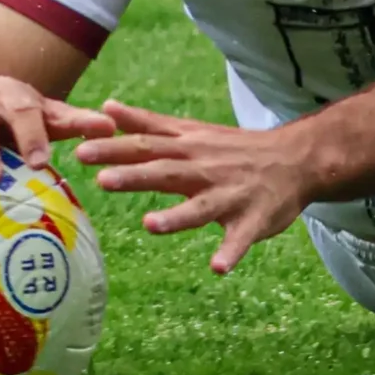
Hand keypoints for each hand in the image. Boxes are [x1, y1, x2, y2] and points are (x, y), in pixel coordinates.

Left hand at [74, 99, 316, 274]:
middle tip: (101, 179)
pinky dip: (230, 252)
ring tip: (150, 225)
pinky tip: (217, 267)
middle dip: (135, 175)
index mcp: (188, 148)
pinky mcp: (252, 221)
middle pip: (166, 171)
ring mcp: (230, 195)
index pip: (146, 144)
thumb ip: (148, 122)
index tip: (79, 147)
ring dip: (176, 217)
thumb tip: (106, 108)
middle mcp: (206, 169)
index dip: (114, 147)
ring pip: (200, 207)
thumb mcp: (190, 130)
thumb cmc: (233, 149)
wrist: (295, 159)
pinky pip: (240, 240)